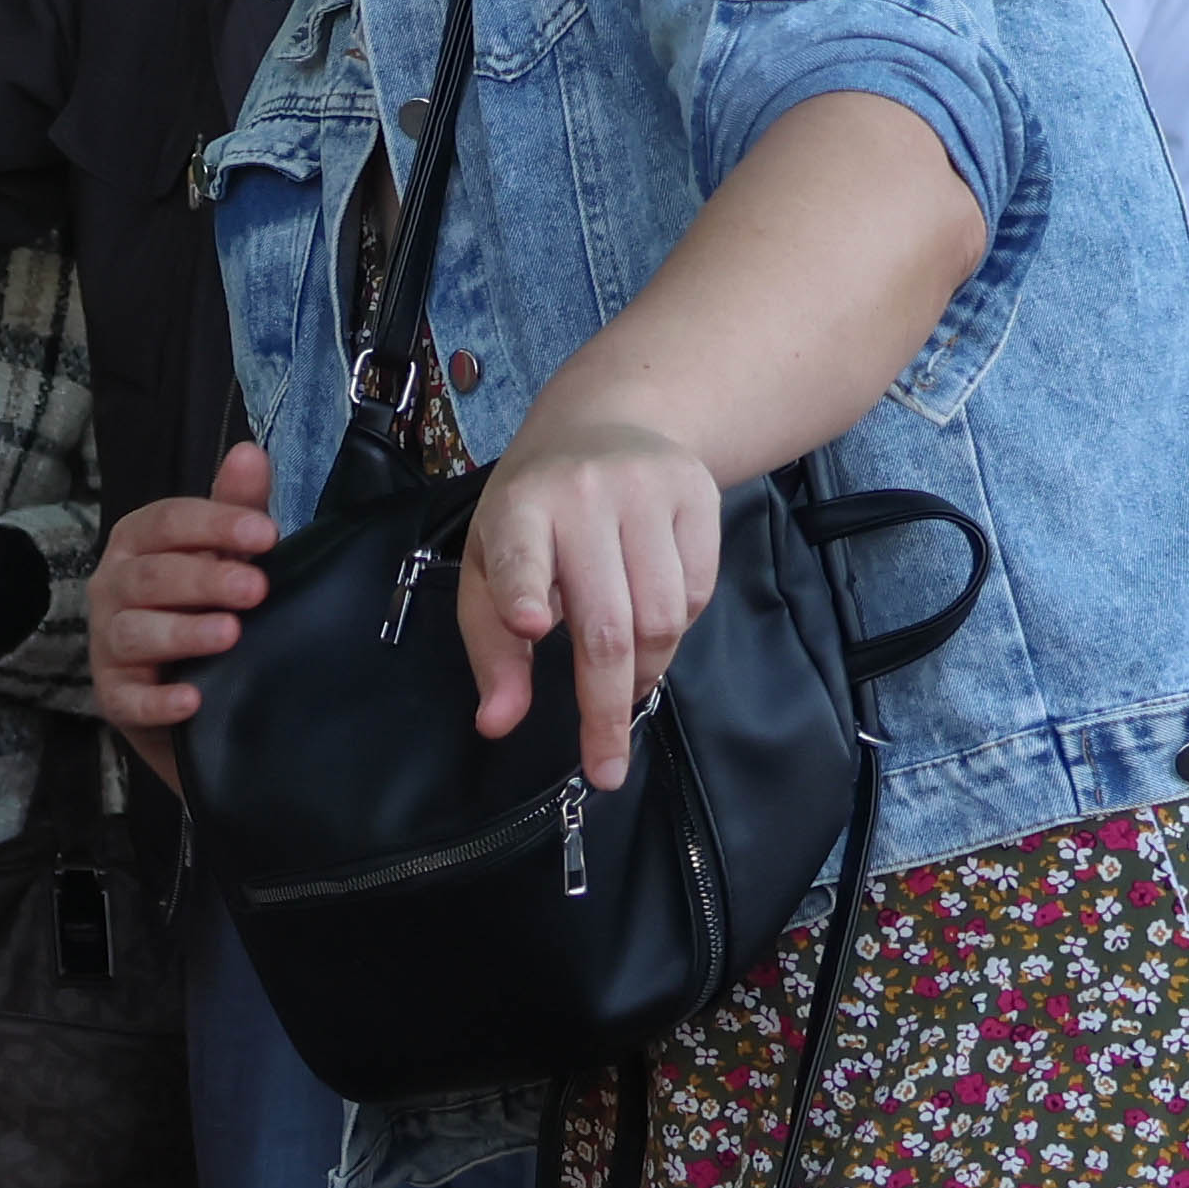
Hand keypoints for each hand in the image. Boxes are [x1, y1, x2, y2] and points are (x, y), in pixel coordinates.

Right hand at [89, 441, 282, 757]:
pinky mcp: (114, 696)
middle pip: (152, 576)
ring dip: (183, 633)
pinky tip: (193, 700)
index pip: (167, 522)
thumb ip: (234, 506)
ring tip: (230, 635)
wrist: (179, 683)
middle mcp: (113, 587)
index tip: (267, 533)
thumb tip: (251, 452)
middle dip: (205, 580)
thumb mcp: (221, 551)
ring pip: (135, 633)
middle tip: (256, 588)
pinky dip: (158, 702)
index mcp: (136, 543)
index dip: (215, 524)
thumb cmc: (199, 602)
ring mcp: (108, 643)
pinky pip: (128, 699)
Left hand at [463, 405, 728, 788]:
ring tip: (624, 684)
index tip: (532, 623)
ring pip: (664, 618)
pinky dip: (677, 630)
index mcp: (518, 509)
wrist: (608, 420)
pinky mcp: (699, 496)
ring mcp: (648, 491)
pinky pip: (699, 593)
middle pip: (607, 623)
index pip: (522, 553)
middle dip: (606, 706)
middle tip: (605, 767)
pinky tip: (650, 622)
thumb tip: (497, 724)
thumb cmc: (534, 512)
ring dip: (646, 672)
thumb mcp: (490, 567)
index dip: (526, 589)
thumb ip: (492, 649)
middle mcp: (584, 494)